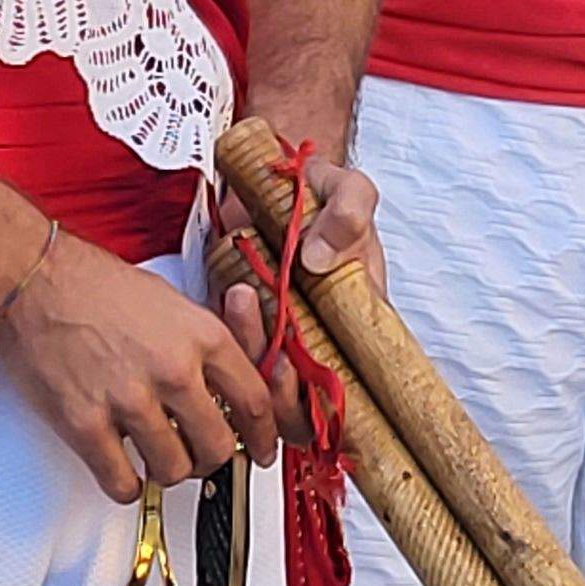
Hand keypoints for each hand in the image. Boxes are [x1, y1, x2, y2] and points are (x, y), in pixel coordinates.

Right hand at [0, 228, 284, 500]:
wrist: (35, 279)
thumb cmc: (96, 285)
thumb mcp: (173, 302)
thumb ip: (205, 346)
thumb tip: (228, 387)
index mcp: (202, 336)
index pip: (256, 401)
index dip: (265, 436)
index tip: (261, 450)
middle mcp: (173, 370)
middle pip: (219, 446)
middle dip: (212, 458)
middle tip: (200, 456)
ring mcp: (129, 400)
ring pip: (174, 469)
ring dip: (167, 471)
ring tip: (155, 456)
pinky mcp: (86, 425)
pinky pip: (122, 483)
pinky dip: (126, 486)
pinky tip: (123, 471)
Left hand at [206, 149, 381, 438]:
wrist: (278, 178)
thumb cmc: (322, 191)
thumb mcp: (349, 190)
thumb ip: (349, 212)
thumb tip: (321, 258)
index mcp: (355, 325)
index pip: (348, 390)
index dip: (323, 399)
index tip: (301, 362)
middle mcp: (317, 342)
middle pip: (300, 407)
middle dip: (280, 391)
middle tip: (274, 340)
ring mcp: (278, 337)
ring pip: (262, 389)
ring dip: (251, 356)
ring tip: (244, 296)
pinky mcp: (240, 328)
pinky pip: (232, 359)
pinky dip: (229, 339)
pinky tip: (230, 294)